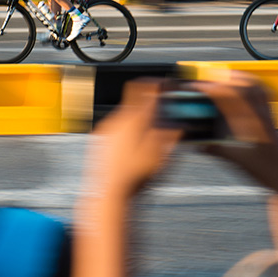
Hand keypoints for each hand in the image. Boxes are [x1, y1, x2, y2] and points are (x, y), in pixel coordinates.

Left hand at [89, 78, 182, 197]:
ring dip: (137, 120)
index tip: (163, 86)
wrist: (108, 193)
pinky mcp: (98, 139)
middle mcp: (117, 120)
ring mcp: (105, 129)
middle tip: (160, 116)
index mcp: (134, 118)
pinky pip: (115, 127)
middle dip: (149, 107)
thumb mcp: (161, 155)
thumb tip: (178, 124)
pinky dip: (125, 131)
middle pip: (135, 100)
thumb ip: (170, 134)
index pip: (145, 87)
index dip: (156, 84)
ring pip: (125, 115)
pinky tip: (131, 148)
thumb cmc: (133, 177)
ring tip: (146, 138)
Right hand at [189, 77, 277, 194]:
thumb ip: (217, 151)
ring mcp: (271, 115)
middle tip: (208, 78)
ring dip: (239, 78)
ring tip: (225, 77)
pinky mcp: (275, 119)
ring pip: (256, 86)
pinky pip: (265, 94)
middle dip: (224, 78)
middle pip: (243, 85)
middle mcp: (263, 115)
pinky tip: (246, 88)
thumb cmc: (268, 173)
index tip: (197, 86)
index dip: (210, 88)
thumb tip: (198, 144)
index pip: (229, 97)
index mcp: (252, 124)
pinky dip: (253, 86)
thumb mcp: (238, 162)